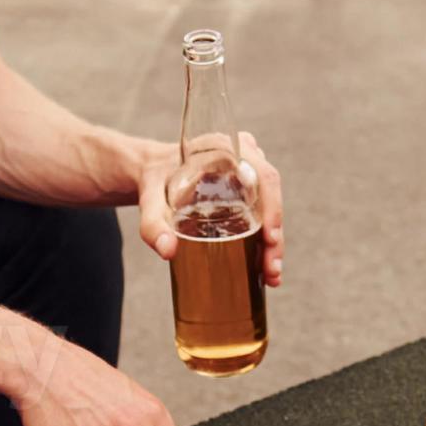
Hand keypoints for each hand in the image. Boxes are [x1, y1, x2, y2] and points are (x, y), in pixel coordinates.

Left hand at [134, 133, 286, 289]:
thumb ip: (152, 224)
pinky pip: (263, 214)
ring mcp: (248, 175)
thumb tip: (168, 251)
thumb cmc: (152, 181)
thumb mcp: (149, 199)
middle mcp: (244, 158)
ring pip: (270, 210)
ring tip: (271, 276)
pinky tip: (267, 268)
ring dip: (274, 245)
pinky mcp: (246, 192)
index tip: (270, 240)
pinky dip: (266, 242)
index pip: (263, 176)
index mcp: (228, 149)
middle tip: (271, 270)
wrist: (151, 172)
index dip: (273, 209)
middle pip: (271, 198)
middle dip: (275, 238)